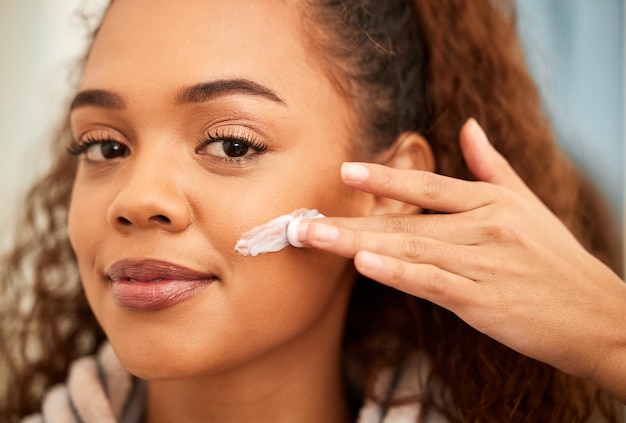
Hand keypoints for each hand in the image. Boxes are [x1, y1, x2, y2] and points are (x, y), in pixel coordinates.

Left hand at [298, 119, 625, 400]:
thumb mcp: (527, 205)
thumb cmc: (556, 260)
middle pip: (405, 220)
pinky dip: (398, 273)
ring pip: (409, 249)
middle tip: (301, 220)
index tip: (345, 171)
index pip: (428, 184)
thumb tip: (468, 126)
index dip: (385, 177)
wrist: (598, 315)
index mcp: (491, 202)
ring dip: (356, 244)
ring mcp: (483, 263)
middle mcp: (484, 227)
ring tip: (314, 237)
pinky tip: (364, 264)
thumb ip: (492, 166)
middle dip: (349, 220)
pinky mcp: (484, 301)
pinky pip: (433, 283)